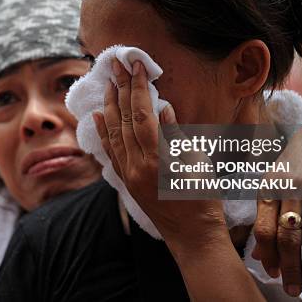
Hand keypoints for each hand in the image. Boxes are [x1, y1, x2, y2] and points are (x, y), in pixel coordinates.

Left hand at [92, 58, 226, 248]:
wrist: (192, 237)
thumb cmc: (203, 199)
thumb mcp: (198, 163)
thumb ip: (177, 134)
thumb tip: (162, 107)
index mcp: (157, 159)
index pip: (142, 114)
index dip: (138, 87)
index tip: (136, 66)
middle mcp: (136, 166)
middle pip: (124, 119)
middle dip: (120, 89)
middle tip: (115, 65)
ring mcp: (128, 175)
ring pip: (113, 133)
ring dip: (110, 105)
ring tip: (108, 83)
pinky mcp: (126, 181)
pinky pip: (110, 152)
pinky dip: (103, 132)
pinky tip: (98, 116)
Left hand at [251, 110, 301, 295]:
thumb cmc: (297, 161)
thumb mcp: (276, 182)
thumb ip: (266, 216)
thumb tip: (258, 255)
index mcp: (269, 187)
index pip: (263, 228)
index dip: (267, 254)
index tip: (273, 274)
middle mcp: (289, 189)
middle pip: (286, 235)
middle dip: (289, 267)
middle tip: (293, 291)